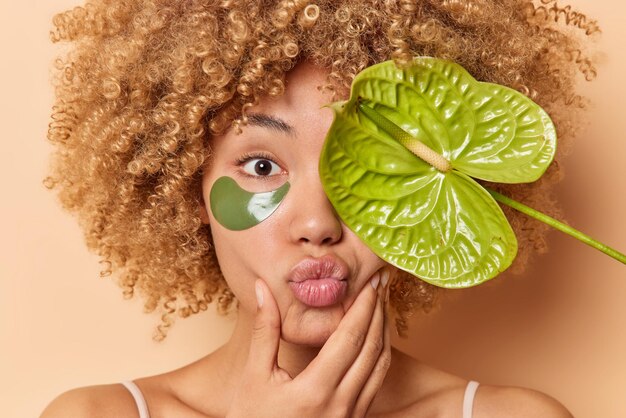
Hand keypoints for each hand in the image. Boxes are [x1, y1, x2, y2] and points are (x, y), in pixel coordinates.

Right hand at [226, 272, 390, 417]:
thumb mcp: (253, 377)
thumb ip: (264, 331)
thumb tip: (264, 289)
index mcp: (315, 391)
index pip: (350, 338)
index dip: (363, 307)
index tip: (370, 281)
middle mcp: (341, 404)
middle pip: (372, 348)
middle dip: (379, 311)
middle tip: (382, 282)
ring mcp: (351, 415)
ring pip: (380, 366)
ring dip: (384, 331)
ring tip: (383, 303)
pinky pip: (377, 382)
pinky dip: (380, 354)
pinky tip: (376, 337)